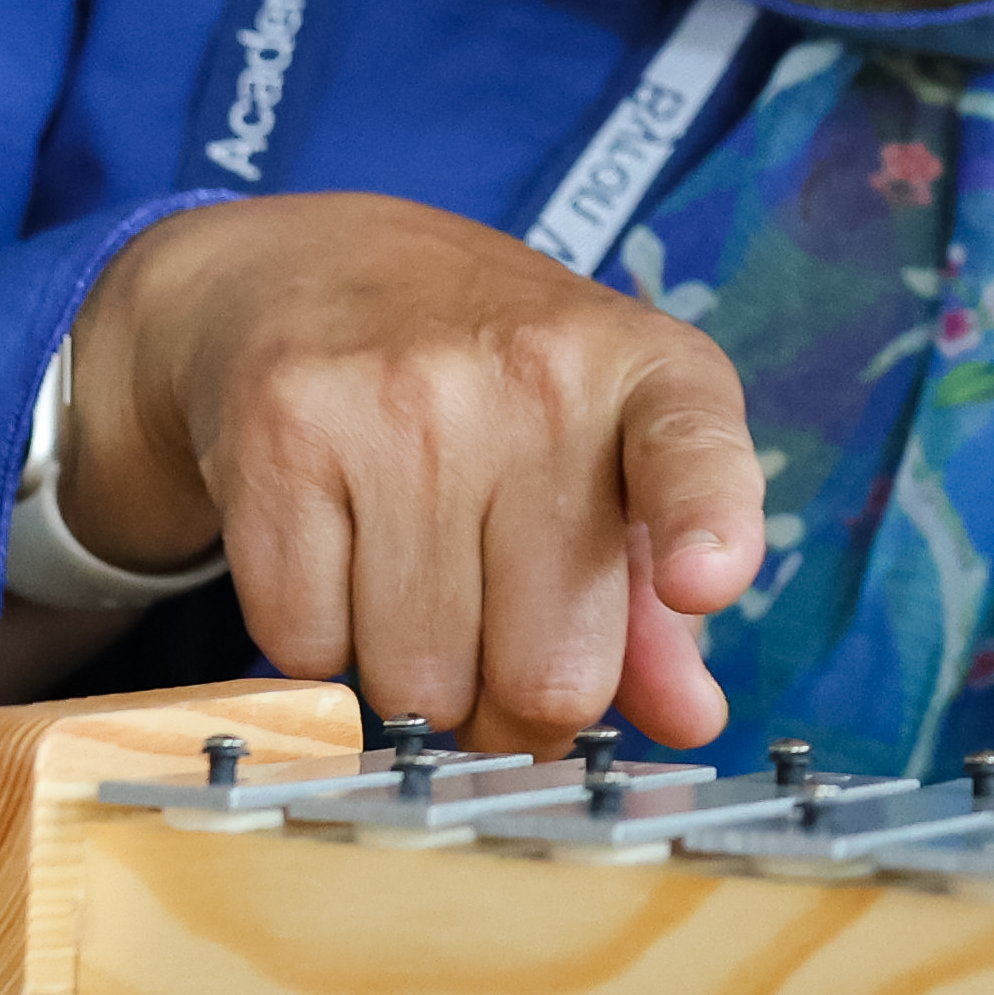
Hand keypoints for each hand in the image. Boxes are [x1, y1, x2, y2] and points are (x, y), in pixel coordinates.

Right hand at [58, 192, 762, 748]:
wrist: (313, 272)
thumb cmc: (499, 398)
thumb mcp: (612, 464)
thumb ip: (653, 606)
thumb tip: (690, 722)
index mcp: (652, 375)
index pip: (696, 457)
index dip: (707, 530)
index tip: (702, 580)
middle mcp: (537, 373)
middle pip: (545, 671)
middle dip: (518, 709)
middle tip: (497, 654)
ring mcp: (402, 397)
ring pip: (417, 683)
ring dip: (416, 687)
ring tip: (416, 592)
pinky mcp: (286, 430)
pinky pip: (307, 649)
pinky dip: (321, 651)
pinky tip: (337, 566)